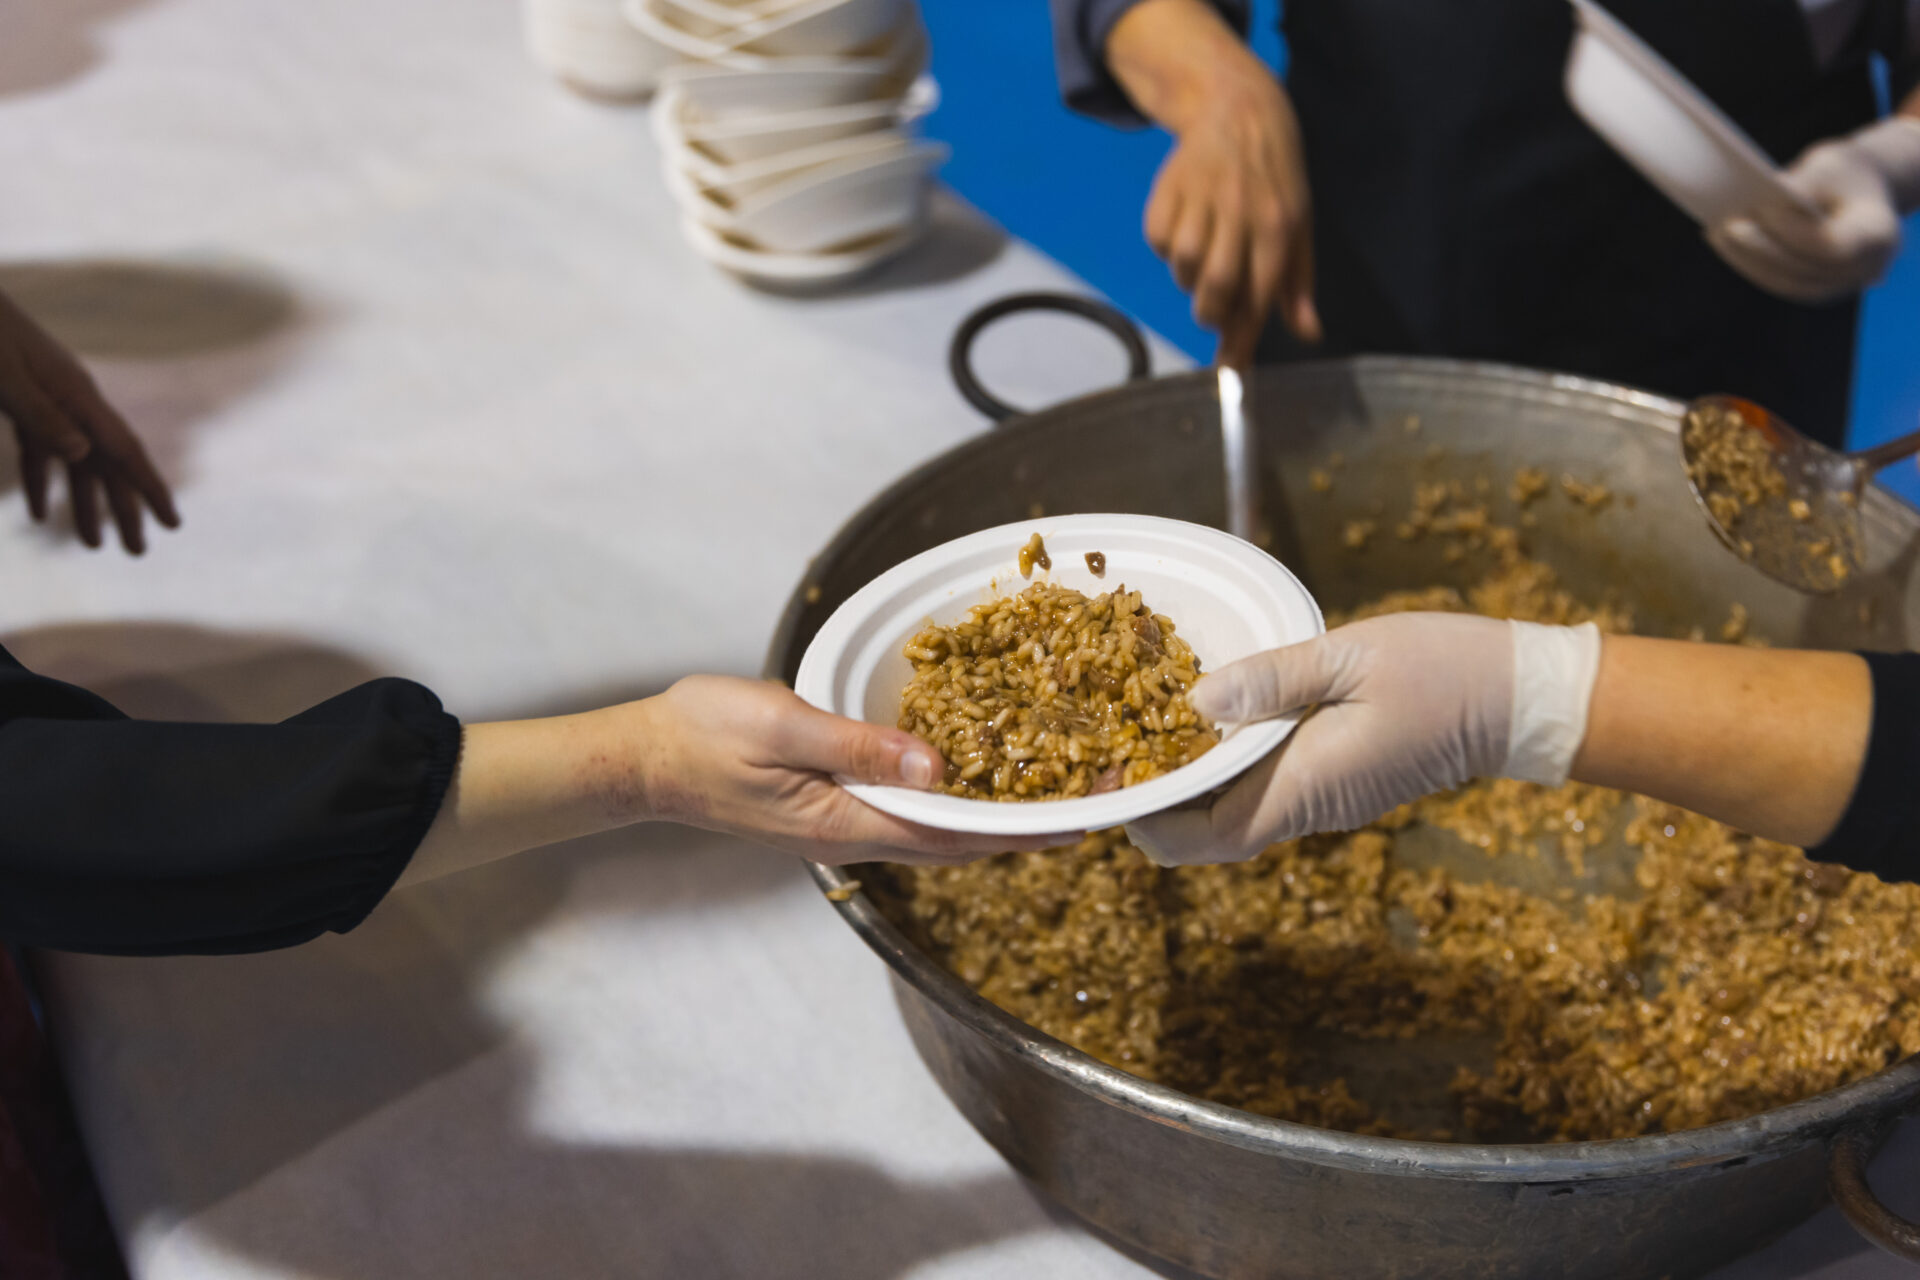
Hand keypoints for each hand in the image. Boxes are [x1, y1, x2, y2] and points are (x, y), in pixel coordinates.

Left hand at [0, 287, 178, 552]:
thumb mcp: (5, 376)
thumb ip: (42, 415)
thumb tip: (84, 455)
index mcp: (79, 396)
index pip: (126, 452)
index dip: (151, 490)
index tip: (174, 524)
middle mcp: (74, 402)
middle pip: (108, 465)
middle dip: (124, 509)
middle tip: (137, 553)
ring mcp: (50, 402)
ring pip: (77, 463)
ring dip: (84, 504)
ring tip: (92, 546)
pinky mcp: (24, 402)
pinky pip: (41, 452)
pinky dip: (43, 482)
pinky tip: (36, 514)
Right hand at [633, 676, 1069, 865]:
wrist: (644, 757)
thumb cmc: (704, 735)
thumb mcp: (783, 726)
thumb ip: (859, 745)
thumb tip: (937, 767)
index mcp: (846, 821)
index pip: (955, 836)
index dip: (1022, 830)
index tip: (1082, 822)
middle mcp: (853, 832)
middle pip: (957, 839)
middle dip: (1023, 825)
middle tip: (1088, 803)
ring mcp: (840, 823)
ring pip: (935, 827)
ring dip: (991, 813)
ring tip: (1049, 791)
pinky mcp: (829, 806)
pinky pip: (905, 808)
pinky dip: (950, 796)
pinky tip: (971, 774)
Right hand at [1108, 0, 1319, 367]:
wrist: (1240, 110)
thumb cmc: (1276, 181)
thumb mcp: (1299, 226)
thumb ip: (1299, 284)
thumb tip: (1308, 333)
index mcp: (1279, 225)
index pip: (1258, 296)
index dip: (1241, 341)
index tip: (1229, 374)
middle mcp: (1240, 211)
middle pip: (1215, 287)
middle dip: (1211, 313)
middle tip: (1215, 310)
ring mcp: (1200, 198)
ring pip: (1182, 266)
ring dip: (1188, 279)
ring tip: (1204, 261)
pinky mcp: (1168, 189)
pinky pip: (1157, 240)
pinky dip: (1166, 248)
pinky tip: (1185, 230)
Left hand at [1127, 613, 1522, 864]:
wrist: (1519, 699)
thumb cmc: (1441, 669)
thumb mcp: (1349, 656)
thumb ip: (1270, 680)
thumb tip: (1195, 702)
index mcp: (1303, 786)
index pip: (1204, 839)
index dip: (1149, 823)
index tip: (1113, 786)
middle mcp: (1308, 808)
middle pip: (1210, 833)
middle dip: (1161, 803)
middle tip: (1117, 747)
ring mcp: (1324, 801)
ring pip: (1236, 814)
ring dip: (1193, 785)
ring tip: (1150, 725)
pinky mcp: (1338, 784)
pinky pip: (1267, 791)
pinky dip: (1229, 770)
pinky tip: (1212, 719)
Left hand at [1707, 117, 1919, 302]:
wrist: (1859, 194)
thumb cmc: (1845, 174)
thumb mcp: (1831, 166)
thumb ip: (1803, 184)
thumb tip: (1761, 200)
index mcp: (1880, 237)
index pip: (1830, 244)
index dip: (1793, 230)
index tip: (1760, 210)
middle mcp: (1865, 270)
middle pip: (1803, 267)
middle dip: (1759, 247)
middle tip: (1723, 226)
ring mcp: (1841, 287)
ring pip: (1786, 281)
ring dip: (1745, 258)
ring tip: (1715, 233)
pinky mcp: (1815, 290)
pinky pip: (1778, 282)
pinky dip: (1749, 263)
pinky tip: (1723, 243)